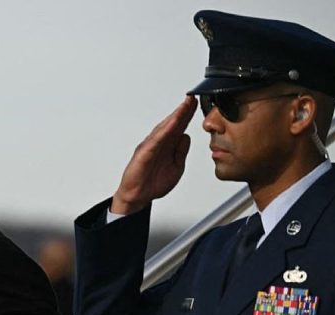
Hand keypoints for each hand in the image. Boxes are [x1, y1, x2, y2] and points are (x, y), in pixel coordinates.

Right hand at [111, 96, 197, 214]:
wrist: (137, 196)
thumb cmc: (153, 183)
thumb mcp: (176, 167)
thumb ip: (181, 152)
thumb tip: (186, 136)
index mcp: (167, 146)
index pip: (179, 127)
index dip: (188, 115)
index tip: (197, 103)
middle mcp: (158, 143)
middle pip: (172, 123)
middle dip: (183, 110)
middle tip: (193, 98)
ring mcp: (150, 147)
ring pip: (165, 128)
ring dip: (175, 116)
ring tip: (185, 105)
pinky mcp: (144, 154)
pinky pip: (156, 140)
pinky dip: (165, 130)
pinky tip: (173, 123)